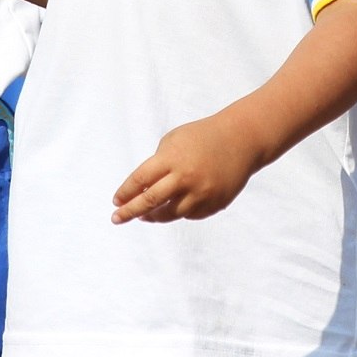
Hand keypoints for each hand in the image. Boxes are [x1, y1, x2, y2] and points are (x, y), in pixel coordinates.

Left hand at [112, 113, 265, 221]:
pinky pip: (190, 214)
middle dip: (129, 212)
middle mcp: (185, 177)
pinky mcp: (214, 204)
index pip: (141, 180)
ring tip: (144, 215)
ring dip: (153, 216)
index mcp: (172, 158)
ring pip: (169, 214)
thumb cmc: (201, 138)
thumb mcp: (174, 142)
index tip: (115, 201)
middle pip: (150, 201)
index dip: (126, 192)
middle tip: (116, 219)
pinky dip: (180, 210)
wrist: (241, 140)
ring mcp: (201, 193)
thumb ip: (157, 166)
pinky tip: (176, 205)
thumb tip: (141, 194)